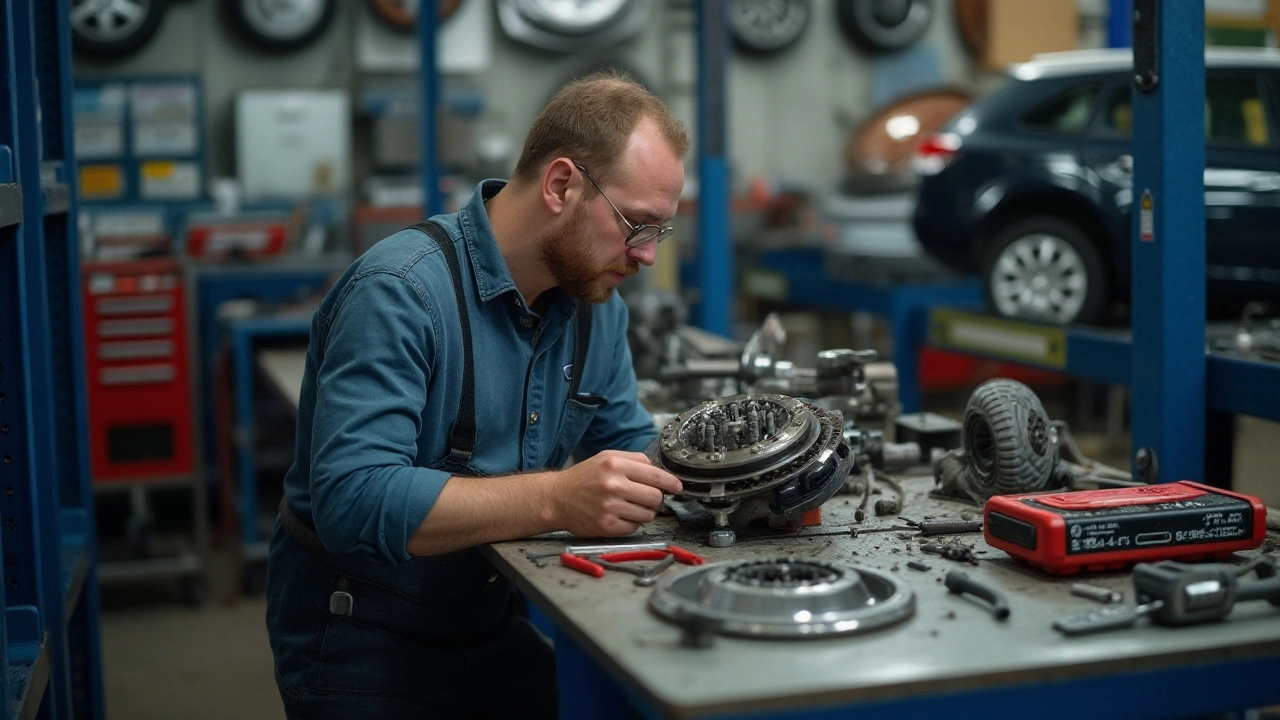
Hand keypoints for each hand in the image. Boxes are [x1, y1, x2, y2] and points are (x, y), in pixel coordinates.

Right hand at [550, 450, 682, 536]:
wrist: (556, 498)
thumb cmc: (583, 478)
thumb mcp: (606, 458)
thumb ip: (634, 460)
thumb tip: (660, 470)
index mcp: (615, 465)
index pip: (655, 476)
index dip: (671, 483)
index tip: (678, 487)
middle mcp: (613, 486)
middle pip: (655, 497)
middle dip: (655, 498)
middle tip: (646, 497)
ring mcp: (610, 508)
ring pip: (648, 514)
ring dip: (644, 512)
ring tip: (630, 505)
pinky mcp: (607, 526)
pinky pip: (635, 527)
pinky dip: (632, 522)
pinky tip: (620, 515)